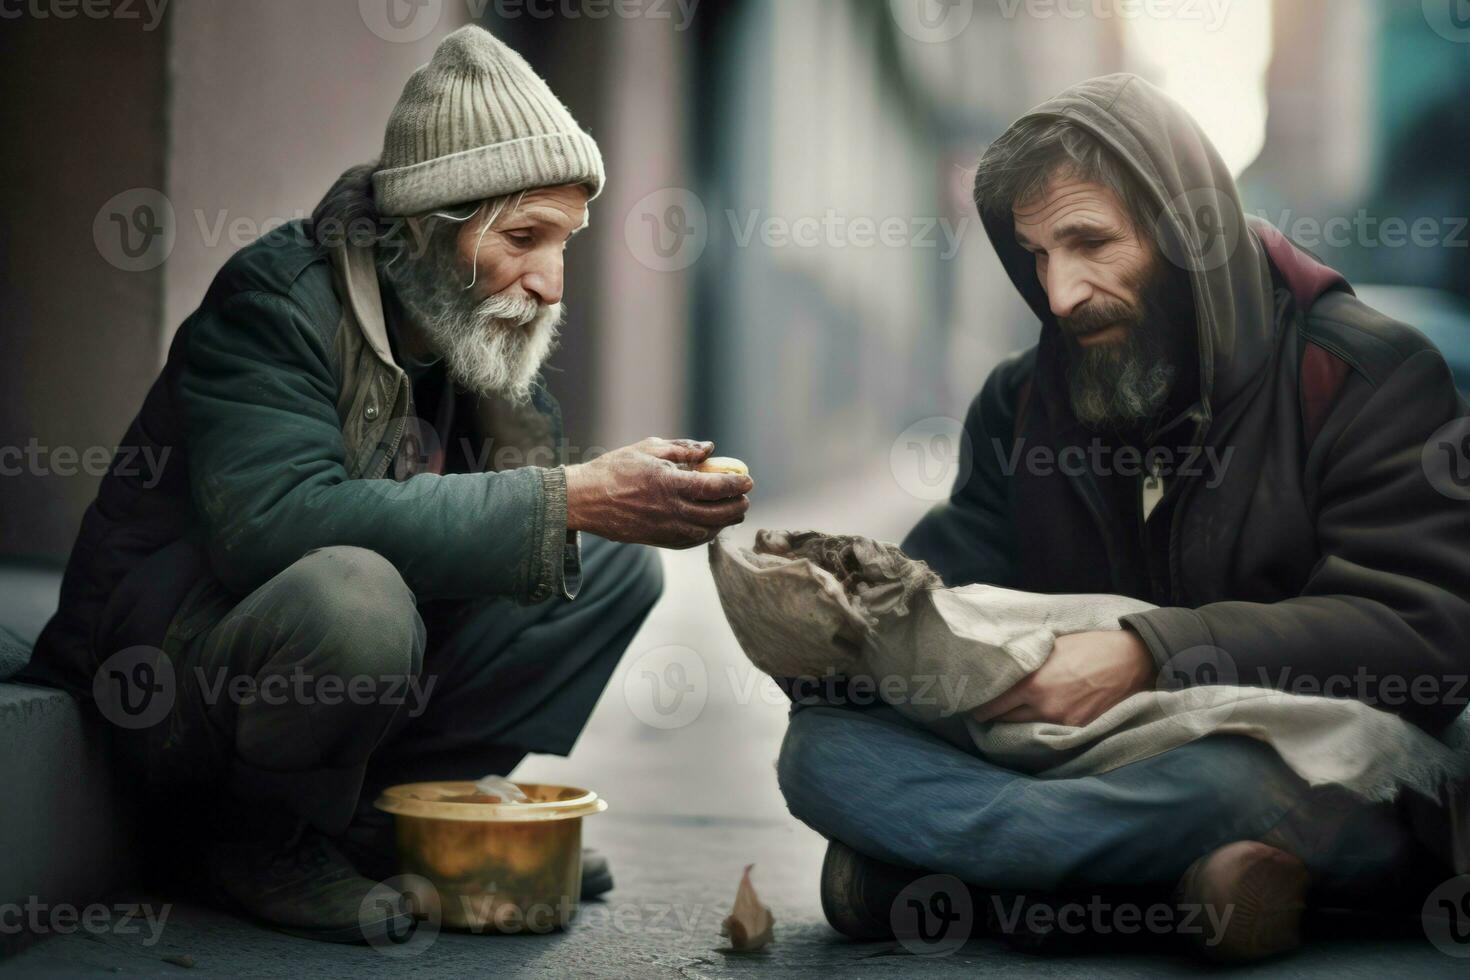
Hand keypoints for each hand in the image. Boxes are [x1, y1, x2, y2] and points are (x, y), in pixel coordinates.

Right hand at [564, 438, 753, 548]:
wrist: (584, 500)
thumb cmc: (614, 469)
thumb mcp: (648, 449)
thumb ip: (682, 449)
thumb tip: (709, 449)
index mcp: (670, 484)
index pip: (715, 488)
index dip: (736, 485)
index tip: (748, 480)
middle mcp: (671, 510)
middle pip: (717, 514)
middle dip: (737, 506)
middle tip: (745, 499)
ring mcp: (665, 529)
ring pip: (707, 531)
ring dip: (725, 523)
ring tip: (734, 512)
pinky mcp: (658, 540)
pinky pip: (690, 541)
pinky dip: (706, 534)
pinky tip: (711, 526)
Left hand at [970, 629, 1156, 727]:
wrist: (1130, 660)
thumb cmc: (1088, 646)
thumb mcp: (1050, 647)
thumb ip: (1026, 663)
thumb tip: (1003, 670)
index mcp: (1033, 684)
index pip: (993, 705)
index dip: (979, 707)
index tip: (972, 706)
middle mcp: (1045, 707)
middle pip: (1005, 721)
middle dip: (993, 718)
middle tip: (985, 712)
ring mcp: (1063, 721)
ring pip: (1027, 730)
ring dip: (1016, 725)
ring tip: (1009, 717)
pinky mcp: (1079, 729)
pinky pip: (1050, 733)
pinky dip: (1040, 728)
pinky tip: (1036, 721)